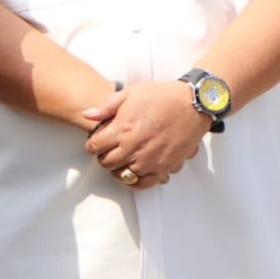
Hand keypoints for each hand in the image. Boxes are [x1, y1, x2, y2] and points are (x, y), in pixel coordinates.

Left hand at [83, 82, 205, 187]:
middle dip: (103, 156)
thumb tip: (87, 115)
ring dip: (118, 168)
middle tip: (108, 149)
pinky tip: (134, 172)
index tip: (97, 140)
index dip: (93, 143)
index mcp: (122, 129)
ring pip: (122, 175)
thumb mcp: (129, 93)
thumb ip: (106, 106)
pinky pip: (143, 184)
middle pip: (106, 163)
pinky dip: (135, 181)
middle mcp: (133, 148)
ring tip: (122, 159)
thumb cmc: (161, 96)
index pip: (94, 147)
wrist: (192, 105)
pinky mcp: (164, 168)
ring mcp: (149, 161)